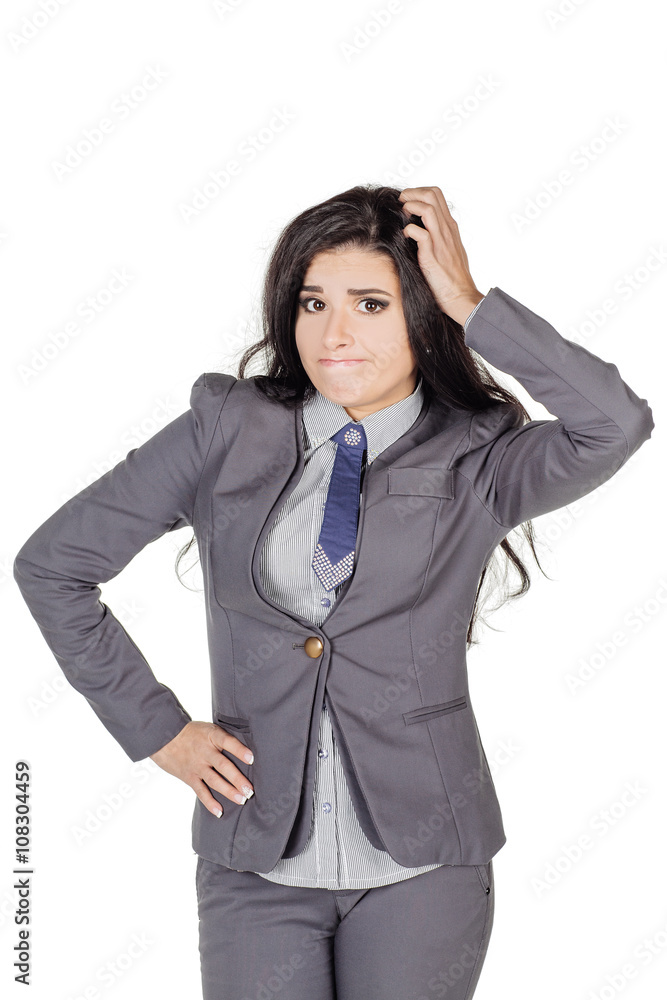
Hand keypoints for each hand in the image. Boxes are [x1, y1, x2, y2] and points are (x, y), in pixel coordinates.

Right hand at [149, 720, 253, 817]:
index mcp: (212, 736)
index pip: (228, 742)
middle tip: (250, 790)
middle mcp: (205, 751)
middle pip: (223, 766)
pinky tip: (219, 811)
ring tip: (242, 800)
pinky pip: (201, 791)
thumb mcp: (208, 728)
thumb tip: (245, 749)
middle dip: (238, 779)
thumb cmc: (192, 732)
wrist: (164, 737)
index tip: (251, 759)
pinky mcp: (189, 777)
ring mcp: (197, 765)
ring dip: (229, 791)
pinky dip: (210, 802)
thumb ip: (223, 738)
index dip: (240, 750)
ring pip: (214, 781)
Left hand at [398, 185, 483, 324]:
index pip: (436, 195)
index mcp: (450, 227)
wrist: (461, 297)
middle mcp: (447, 230)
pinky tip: (405, 236)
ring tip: (403, 215)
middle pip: (432, 194)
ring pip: (427, 208)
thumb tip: (419, 229)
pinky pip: (420, 234)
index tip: (407, 201)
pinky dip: (408, 230)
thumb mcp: (449, 251)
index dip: (418, 192)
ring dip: (410, 206)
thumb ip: (438, 237)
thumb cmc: (453, 278)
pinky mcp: (433, 256)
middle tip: (401, 203)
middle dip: (412, 193)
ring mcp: (441, 242)